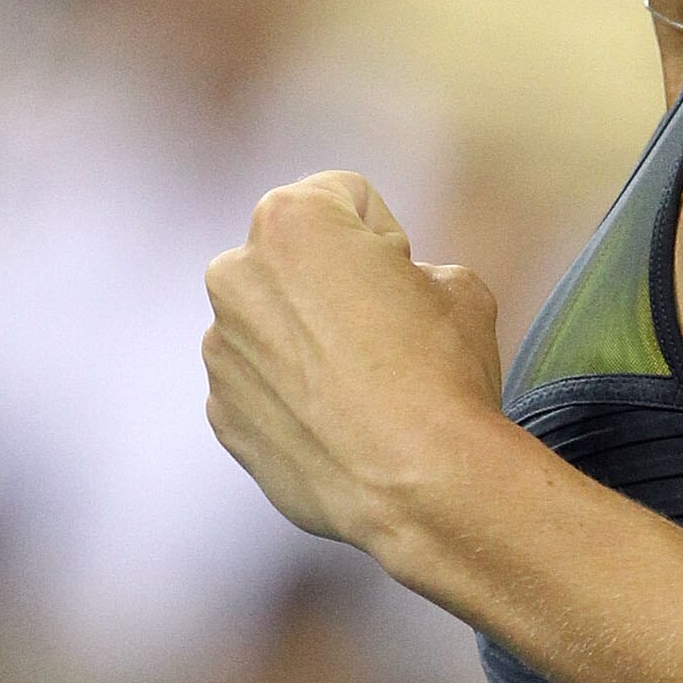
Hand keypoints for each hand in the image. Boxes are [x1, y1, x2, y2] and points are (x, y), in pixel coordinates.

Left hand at [203, 173, 505, 559]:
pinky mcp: (222, 415)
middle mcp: (235, 277)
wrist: (421, 484)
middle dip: (330, 285)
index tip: (405, 282)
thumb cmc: (442, 374)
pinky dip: (291, 399)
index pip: (345, 198)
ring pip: (270, 328)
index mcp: (289, 222)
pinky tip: (339, 425)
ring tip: (362, 390)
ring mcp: (221, 351)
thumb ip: (413, 270)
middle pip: (292, 261)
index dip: (388, 240)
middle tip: (383, 335)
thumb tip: (399, 293)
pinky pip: (260, 388)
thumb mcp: (461, 287)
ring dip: (306, 344)